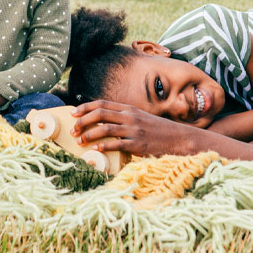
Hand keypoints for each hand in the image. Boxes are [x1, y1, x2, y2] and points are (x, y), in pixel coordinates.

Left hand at [70, 100, 197, 156]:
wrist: (180, 138)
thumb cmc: (158, 130)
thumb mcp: (140, 118)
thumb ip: (124, 118)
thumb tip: (104, 122)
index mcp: (129, 109)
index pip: (102, 103)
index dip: (85, 107)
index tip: (73, 112)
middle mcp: (130, 116)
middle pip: (100, 114)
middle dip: (83, 121)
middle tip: (72, 128)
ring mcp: (134, 130)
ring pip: (105, 128)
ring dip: (89, 134)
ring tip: (80, 140)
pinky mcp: (138, 144)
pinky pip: (117, 144)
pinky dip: (104, 146)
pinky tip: (96, 149)